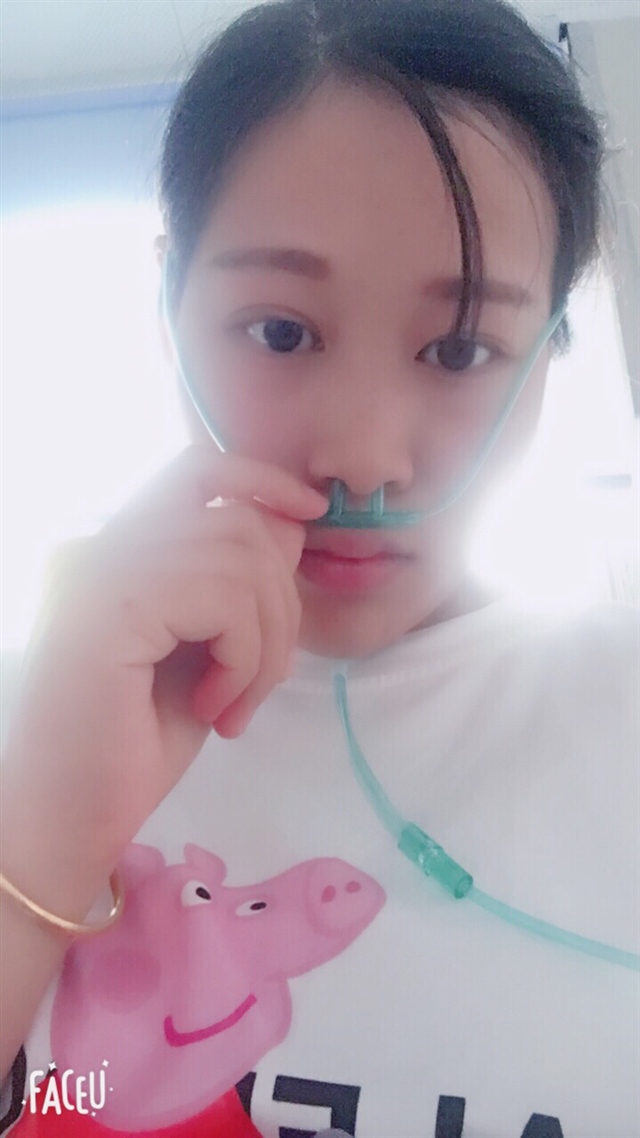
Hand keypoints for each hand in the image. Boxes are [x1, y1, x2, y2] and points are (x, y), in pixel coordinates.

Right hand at [2, 446, 326, 866]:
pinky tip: (213, 708)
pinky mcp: (111, 604)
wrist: (66, 821)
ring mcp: (101, 568)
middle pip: (240, 519)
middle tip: (259, 683)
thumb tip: (291, 526)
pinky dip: (244, 658)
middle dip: (280, 603)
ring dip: (265, 643)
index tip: (309, 513)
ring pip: (244, 556)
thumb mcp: (205, 653)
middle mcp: (101, 543)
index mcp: (117, 549)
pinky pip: (226, 596)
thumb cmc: (130, 747)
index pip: (197, 470)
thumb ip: (240, 588)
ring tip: (233, 704)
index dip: (263, 479)